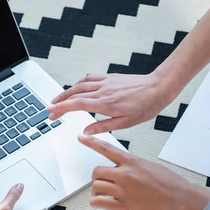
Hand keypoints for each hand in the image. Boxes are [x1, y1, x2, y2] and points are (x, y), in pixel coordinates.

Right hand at [48, 72, 177, 134]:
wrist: (158, 87)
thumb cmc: (146, 106)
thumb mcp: (125, 123)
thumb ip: (103, 127)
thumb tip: (85, 132)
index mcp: (105, 104)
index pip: (76, 105)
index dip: (61, 109)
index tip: (51, 113)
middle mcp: (103, 90)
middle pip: (73, 94)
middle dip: (59, 103)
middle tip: (50, 111)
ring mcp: (105, 82)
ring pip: (79, 85)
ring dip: (66, 92)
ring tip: (58, 100)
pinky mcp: (110, 78)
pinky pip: (89, 78)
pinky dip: (78, 83)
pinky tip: (76, 87)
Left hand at [78, 135, 209, 209]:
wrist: (182, 200)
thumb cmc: (171, 184)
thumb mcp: (151, 166)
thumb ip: (134, 166)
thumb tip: (125, 169)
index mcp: (132, 162)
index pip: (107, 149)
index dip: (91, 142)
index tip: (81, 137)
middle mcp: (125, 175)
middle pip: (97, 172)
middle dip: (98, 178)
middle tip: (102, 183)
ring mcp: (123, 191)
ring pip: (96, 187)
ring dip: (97, 191)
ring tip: (103, 195)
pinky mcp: (124, 207)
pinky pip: (100, 203)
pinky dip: (96, 203)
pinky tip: (98, 203)